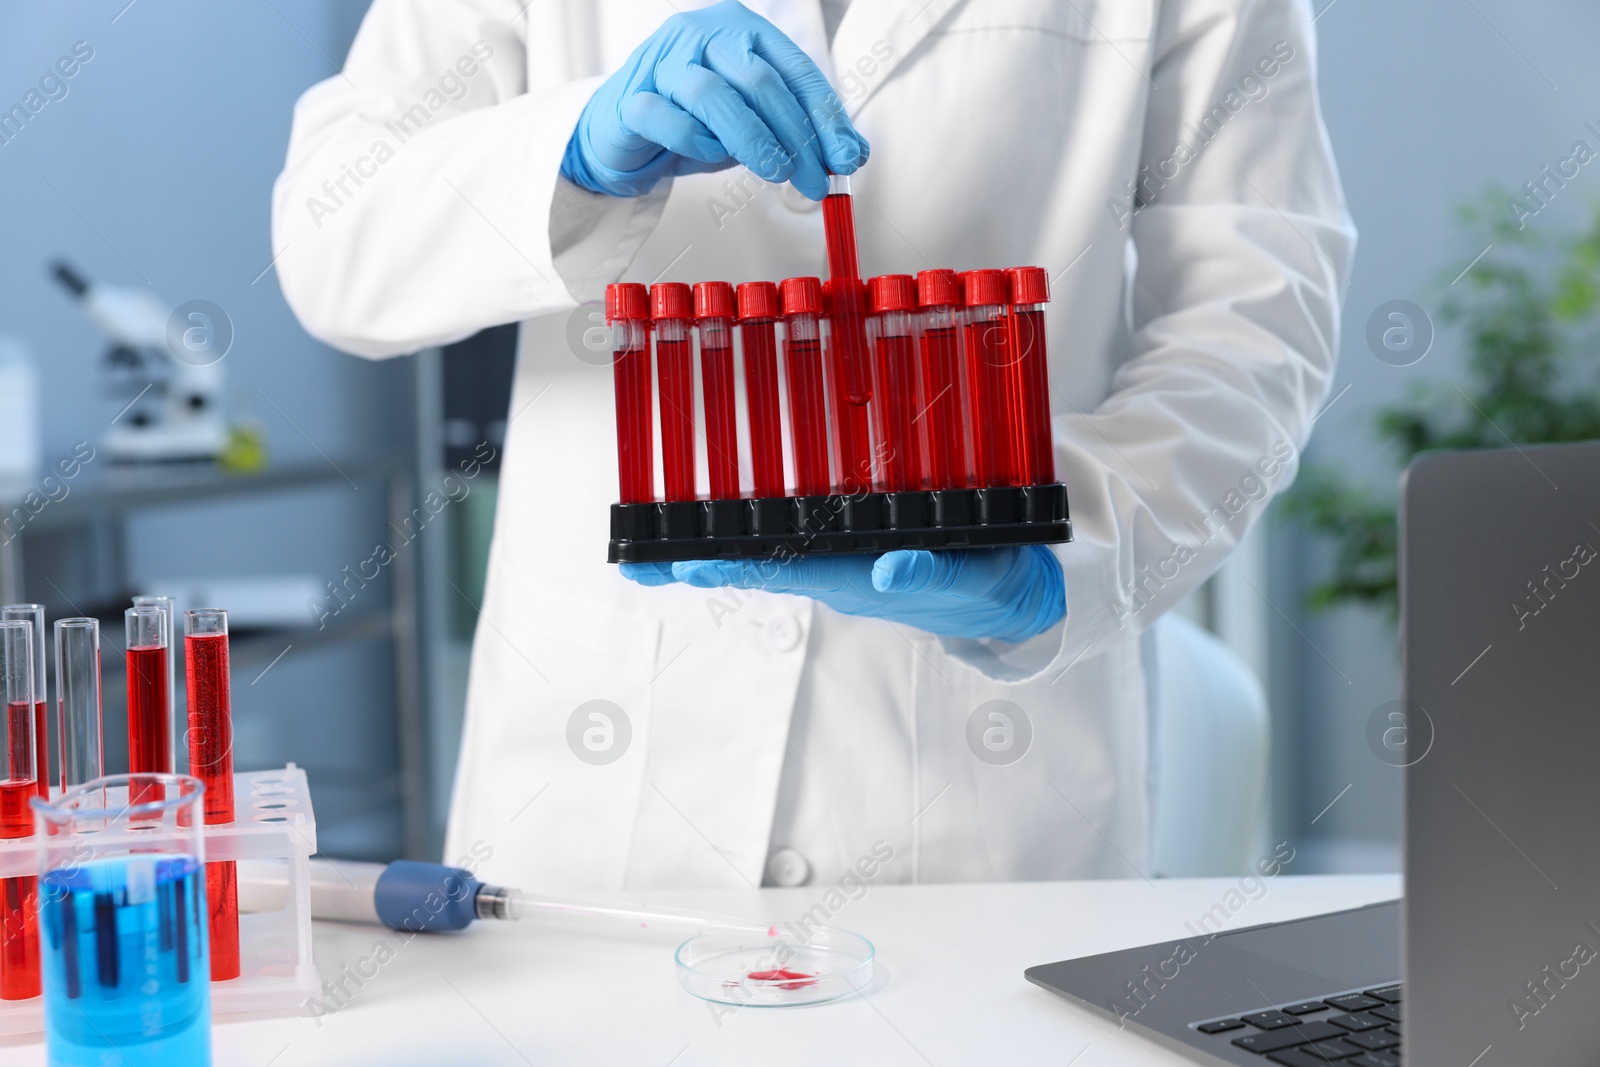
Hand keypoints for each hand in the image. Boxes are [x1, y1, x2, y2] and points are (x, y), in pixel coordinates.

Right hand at [561, 0, 868, 199]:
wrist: (624, 133)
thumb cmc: (694, 122)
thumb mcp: (756, 124)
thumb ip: (800, 132)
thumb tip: (852, 154)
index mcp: (741, 30)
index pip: (795, 71)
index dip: (826, 118)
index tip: (845, 159)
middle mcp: (701, 35)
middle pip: (760, 82)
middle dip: (796, 137)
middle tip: (813, 180)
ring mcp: (662, 63)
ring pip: (714, 95)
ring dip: (753, 140)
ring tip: (775, 173)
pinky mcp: (632, 98)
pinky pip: (667, 119)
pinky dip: (695, 142)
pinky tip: (712, 157)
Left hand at [621, 546, 1065, 643]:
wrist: (1016, 595)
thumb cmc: (993, 579)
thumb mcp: (977, 576)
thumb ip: (935, 572)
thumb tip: (891, 572)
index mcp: (864, 580)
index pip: (789, 571)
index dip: (736, 566)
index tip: (689, 566)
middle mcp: (843, 576)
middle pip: (762, 568)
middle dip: (704, 565)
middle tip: (646, 565)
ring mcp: (844, 568)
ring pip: (772, 559)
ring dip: (717, 555)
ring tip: (660, 557)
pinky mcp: (853, 554)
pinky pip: (795, 547)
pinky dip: (752, 543)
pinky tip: (716, 542)